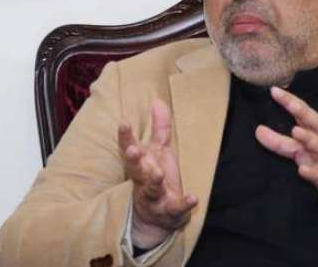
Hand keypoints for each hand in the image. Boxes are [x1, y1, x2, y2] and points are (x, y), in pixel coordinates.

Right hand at [118, 99, 197, 248]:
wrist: (157, 217)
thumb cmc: (155, 177)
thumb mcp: (158, 152)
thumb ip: (159, 128)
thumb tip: (157, 100)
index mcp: (140, 165)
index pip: (129, 149)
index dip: (126, 137)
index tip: (124, 122)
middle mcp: (143, 181)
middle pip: (135, 170)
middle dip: (133, 160)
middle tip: (133, 150)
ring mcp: (155, 198)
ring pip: (151, 190)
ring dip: (154, 182)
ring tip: (158, 173)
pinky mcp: (169, 211)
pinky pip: (176, 208)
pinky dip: (184, 204)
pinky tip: (193, 198)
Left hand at [256, 87, 317, 231]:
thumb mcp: (307, 152)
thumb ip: (282, 143)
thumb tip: (258, 131)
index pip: (304, 114)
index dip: (291, 102)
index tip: (274, 91)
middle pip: (315, 125)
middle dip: (302, 112)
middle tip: (289, 102)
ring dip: (309, 138)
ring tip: (295, 131)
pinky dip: (313, 172)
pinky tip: (302, 170)